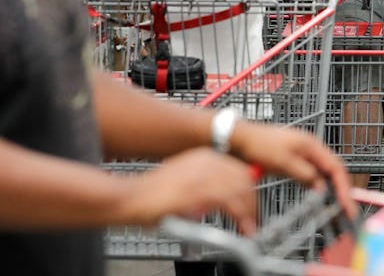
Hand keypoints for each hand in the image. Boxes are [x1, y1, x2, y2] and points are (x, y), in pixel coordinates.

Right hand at [121, 148, 258, 233]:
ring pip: (241, 191)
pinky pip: (230, 202)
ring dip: (248, 211)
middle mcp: (206, 161)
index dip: (248, 189)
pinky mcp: (199, 191)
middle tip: (252, 219)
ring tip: (248, 227)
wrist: (131, 197)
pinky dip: (240, 216)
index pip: (239, 169)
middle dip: (251, 201)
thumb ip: (203, 184)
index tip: (249, 204)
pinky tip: (242, 227)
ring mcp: (203, 175)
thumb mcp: (184, 179)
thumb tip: (219, 199)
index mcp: (203, 156)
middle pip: (244, 179)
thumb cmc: (151, 193)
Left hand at [229, 121, 356, 221]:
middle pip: (333, 170)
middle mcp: (311, 148)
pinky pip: (312, 174)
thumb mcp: (283, 162)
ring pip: (324, 173)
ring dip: (331, 189)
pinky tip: (319, 196)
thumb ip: (305, 174)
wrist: (239, 138)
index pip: (336, 167)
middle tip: (346, 209)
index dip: (343, 187)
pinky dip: (318, 186)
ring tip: (337, 207)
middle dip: (342, 190)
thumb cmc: (259, 145)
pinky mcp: (294, 159)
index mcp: (312, 145)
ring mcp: (303, 153)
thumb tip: (321, 186)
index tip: (347, 204)